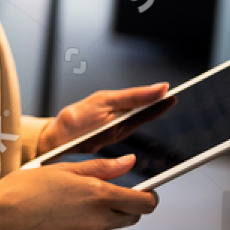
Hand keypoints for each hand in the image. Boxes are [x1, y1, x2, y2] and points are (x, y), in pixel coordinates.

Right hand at [0, 154, 157, 229]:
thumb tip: (130, 162)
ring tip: (58, 215)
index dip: (148, 198)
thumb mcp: (61, 169)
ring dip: (92, 224)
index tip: (143, 196)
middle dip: (119, 209)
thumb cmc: (23, 189)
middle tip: (89, 201)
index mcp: (98, 195)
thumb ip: (100, 167)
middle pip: (129, 219)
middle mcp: (98, 222)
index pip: (145, 203)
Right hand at [38, 82, 170, 154]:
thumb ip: (134, 95)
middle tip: (169, 96)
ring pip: (135, 121)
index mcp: (125, 123)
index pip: (150, 110)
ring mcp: (113, 135)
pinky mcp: (105, 136)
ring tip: (156, 100)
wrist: (54, 140)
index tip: (174, 94)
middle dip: (157, 105)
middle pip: (144, 116)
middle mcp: (122, 131)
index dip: (162, 102)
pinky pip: (123, 124)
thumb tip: (160, 89)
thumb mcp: (104, 100)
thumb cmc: (75, 120)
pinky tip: (132, 111)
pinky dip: (131, 115)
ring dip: (146, 110)